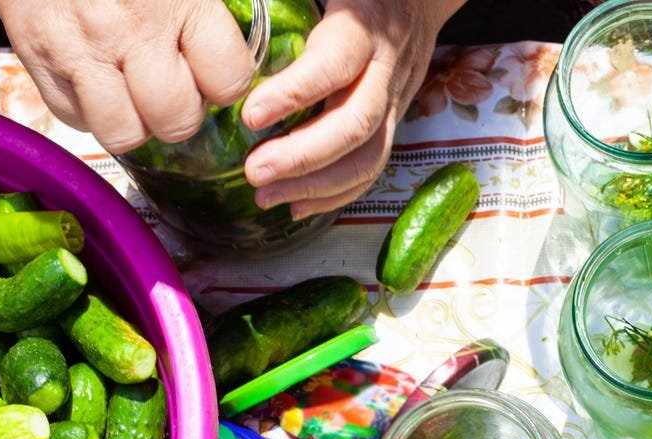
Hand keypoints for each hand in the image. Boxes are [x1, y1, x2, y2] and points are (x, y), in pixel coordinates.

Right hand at [0, 0, 255, 153]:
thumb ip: (206, 3)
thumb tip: (233, 51)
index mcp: (180, 0)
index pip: (228, 80)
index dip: (225, 83)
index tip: (214, 71)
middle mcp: (131, 31)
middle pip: (176, 119)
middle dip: (180, 112)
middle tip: (172, 87)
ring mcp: (80, 48)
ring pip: (123, 132)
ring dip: (134, 121)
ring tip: (133, 91)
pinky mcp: (35, 56)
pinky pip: (73, 117)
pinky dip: (89, 109)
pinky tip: (96, 79)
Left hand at [242, 0, 466, 219]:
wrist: (415, 3)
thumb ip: (288, 3)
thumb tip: (236, 22)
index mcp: (364, 28)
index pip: (334, 65)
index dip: (294, 93)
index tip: (251, 115)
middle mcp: (385, 69)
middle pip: (355, 124)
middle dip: (303, 156)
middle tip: (255, 171)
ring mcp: (393, 102)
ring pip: (368, 156)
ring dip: (316, 185)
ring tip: (267, 195)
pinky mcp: (392, 125)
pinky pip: (371, 169)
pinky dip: (334, 195)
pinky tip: (296, 205)